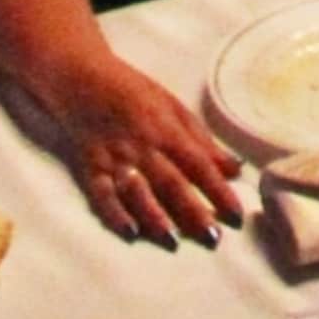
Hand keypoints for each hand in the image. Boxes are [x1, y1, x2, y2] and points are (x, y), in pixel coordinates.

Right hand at [61, 48, 241, 247]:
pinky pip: (102, 194)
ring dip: (154, 216)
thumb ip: (202, 141)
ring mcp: (115, 157)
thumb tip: (234, 168)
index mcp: (166, 129)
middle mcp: (143, 145)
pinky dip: (114, 214)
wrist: (83, 77)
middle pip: (171, 181)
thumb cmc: (134, 91)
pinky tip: (129, 232)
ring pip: (137, 191)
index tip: (236, 214)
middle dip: (192, 211)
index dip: (218, 189)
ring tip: (172, 240)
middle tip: (212, 238)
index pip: (198, 163)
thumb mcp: (173, 107)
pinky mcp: (91, 167)